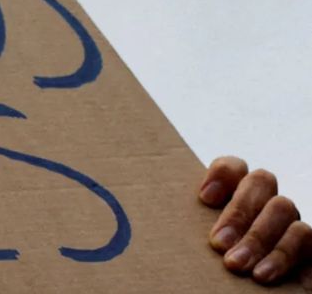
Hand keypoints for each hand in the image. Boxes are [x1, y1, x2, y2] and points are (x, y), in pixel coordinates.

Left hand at [200, 156, 310, 285]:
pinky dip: (283, 255)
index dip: (223, 174)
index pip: (235, 167)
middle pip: (262, 180)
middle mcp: (265, 205)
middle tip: (218, 244)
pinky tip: (263, 274)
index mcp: (235, 198)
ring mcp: (289, 224)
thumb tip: (146, 234)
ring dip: (259, 236)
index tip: (203, 199)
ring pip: (284, 207)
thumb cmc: (208, 275)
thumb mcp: (198, 252)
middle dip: (239, 211)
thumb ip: (188, 237)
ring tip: (236, 265)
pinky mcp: (309, 250)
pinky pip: (307, 238)